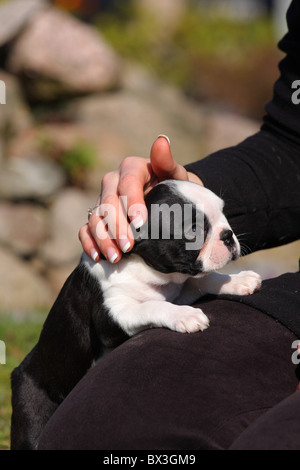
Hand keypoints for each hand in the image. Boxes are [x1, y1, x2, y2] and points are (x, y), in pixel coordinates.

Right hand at [79, 135, 202, 262]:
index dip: (132, 203)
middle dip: (117, 226)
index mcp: (131, 168)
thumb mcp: (176, 177)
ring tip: (116, 258)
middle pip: (108, 203)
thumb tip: (161, 141)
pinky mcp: (97, 217)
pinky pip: (86, 229)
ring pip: (95, 217)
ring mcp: (102, 200)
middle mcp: (113, 182)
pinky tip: (99, 257)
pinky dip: (89, 243)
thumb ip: (167, 162)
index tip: (141, 223)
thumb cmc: (175, 189)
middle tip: (129, 248)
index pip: (128, 183)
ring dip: (103, 238)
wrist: (169, 204)